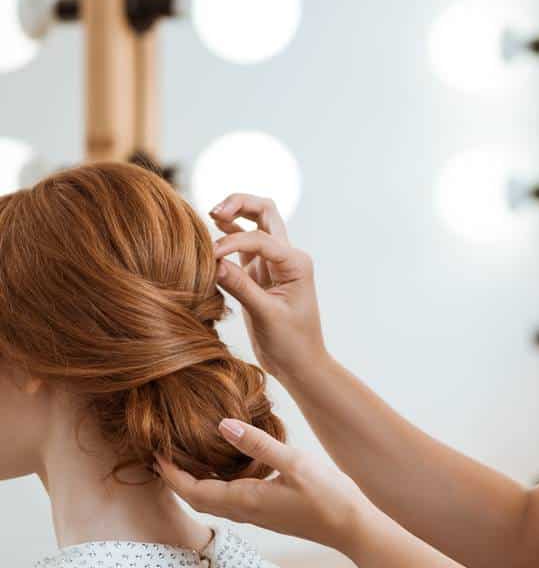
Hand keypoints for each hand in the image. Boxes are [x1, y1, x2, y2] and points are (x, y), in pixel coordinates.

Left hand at [155, 419, 374, 556]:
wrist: (351, 527)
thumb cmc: (328, 497)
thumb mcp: (295, 464)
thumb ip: (258, 444)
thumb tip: (221, 425)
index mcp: (244, 499)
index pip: (191, 489)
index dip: (170, 472)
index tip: (155, 450)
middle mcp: (244, 510)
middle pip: (196, 497)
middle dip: (175, 478)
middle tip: (164, 452)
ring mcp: (256, 513)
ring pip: (211, 500)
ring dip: (194, 482)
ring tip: (188, 456)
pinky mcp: (267, 511)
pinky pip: (229, 499)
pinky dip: (215, 484)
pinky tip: (226, 466)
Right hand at [208, 194, 324, 380]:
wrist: (300, 363)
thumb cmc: (291, 342)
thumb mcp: (266, 316)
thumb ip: (241, 287)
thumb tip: (212, 262)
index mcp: (296, 263)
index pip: (260, 238)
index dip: (232, 242)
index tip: (209, 258)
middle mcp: (287, 257)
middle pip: (266, 213)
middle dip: (241, 204)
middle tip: (213, 210)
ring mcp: (273, 263)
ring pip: (254, 225)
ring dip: (234, 215)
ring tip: (209, 215)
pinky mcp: (259, 274)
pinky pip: (243, 246)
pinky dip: (228, 237)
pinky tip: (210, 233)